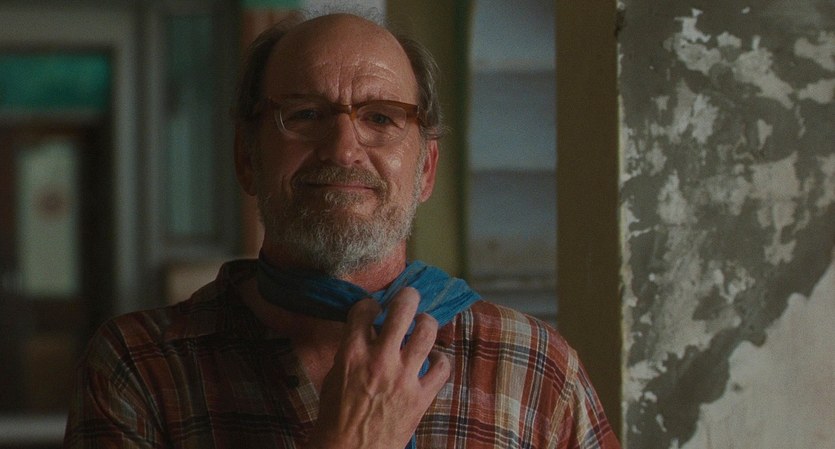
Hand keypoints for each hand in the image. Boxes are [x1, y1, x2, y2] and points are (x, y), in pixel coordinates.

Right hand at [305, 287, 449, 448]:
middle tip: (408, 296)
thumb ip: (351, 351)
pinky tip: (435, 358)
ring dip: (426, 323)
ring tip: (423, 323)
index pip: (364, 310)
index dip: (370, 304)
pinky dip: (442, 359)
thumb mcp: (334, 377)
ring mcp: (404, 378)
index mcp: (352, 353)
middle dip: (407, 297)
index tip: (373, 308)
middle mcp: (380, 360)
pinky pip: (443, 367)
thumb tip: (366, 332)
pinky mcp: (421, 396)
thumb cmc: (335, 417)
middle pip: (402, 310)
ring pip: (427, 332)